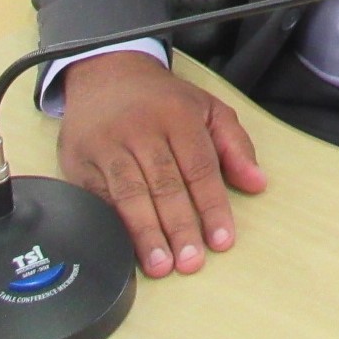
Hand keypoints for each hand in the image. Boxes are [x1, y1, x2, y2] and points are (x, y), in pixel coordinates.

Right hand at [57, 51, 266, 276]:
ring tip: (161, 265)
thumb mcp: (207, 108)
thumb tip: (257, 183)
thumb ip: (235, 145)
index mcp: (179, 115)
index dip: (212, 206)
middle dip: (180, 226)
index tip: (222, 240)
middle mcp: (142, 129)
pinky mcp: (80, 161)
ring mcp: (108, 145)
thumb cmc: (163, 100)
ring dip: (146, 233)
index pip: (200, 167)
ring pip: (129, 194)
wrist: (107, 72)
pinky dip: (112, 225)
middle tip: (191, 262)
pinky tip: (124, 248)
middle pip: (165, 184)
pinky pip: (98, 198)